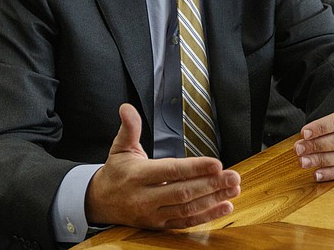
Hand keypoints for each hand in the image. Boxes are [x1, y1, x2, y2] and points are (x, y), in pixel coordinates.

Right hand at [85, 104, 240, 229]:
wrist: (99, 202)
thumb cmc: (115, 173)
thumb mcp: (119, 148)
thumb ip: (129, 128)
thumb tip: (126, 108)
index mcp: (138, 176)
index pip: (171, 171)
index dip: (195, 168)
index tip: (216, 163)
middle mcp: (146, 197)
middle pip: (184, 192)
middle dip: (211, 184)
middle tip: (233, 177)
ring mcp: (154, 213)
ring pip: (188, 208)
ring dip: (214, 199)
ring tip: (234, 188)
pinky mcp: (160, 225)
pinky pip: (186, 222)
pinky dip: (207, 216)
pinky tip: (224, 206)